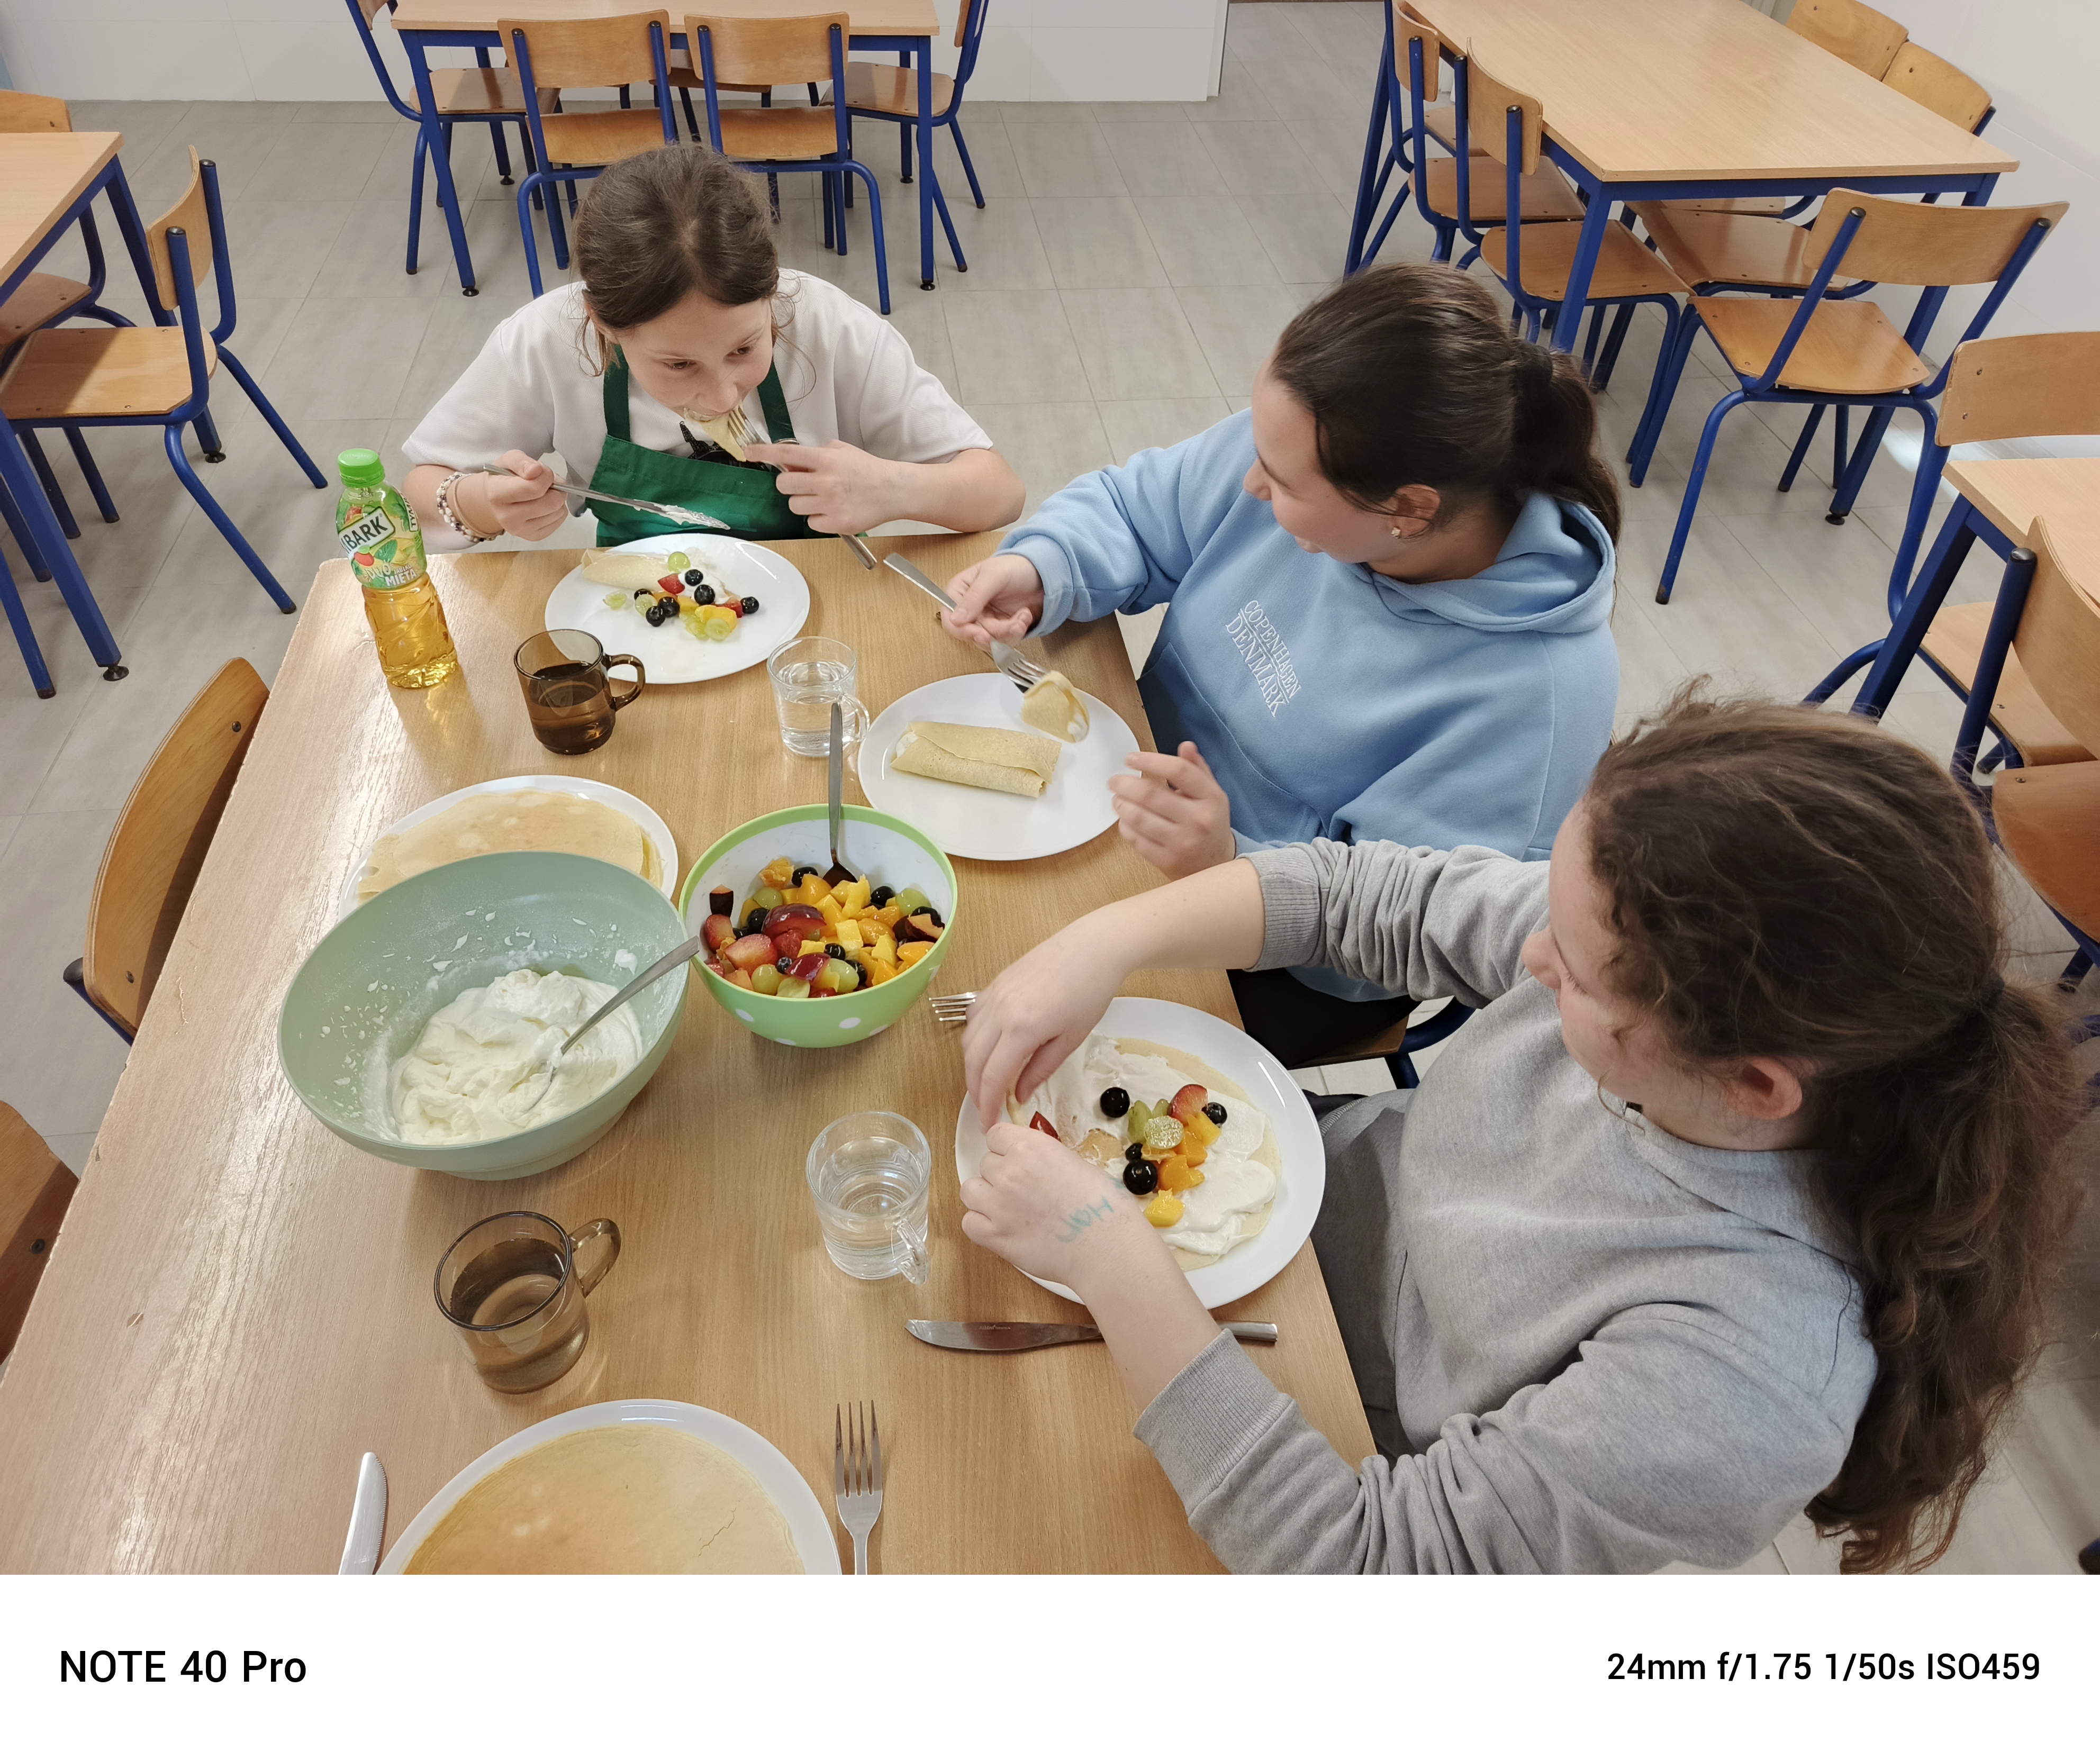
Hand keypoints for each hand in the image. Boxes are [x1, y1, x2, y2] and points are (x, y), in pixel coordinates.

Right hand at [467, 450, 568, 540]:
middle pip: (550, 503)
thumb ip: (522, 462)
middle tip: (548, 482)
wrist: (496, 498)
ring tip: (544, 493)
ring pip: (557, 512)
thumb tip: (536, 471)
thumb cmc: (504, 478)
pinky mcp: (532, 536)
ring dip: (557, 499)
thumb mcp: (509, 460)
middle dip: (556, 488)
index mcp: (497, 494)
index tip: (542, 471)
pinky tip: (545, 504)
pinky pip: (558, 522)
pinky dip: (558, 511)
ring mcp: (520, 530)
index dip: (546, 476)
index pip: (534, 488)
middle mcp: (507, 516)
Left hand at [742, 440, 898, 534]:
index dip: (764, 453)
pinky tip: (833, 511)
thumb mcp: (841, 451)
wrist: (893, 491)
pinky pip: (811, 522)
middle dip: (790, 484)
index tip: (749, 453)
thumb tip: (791, 462)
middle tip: (805, 484)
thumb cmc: (867, 469)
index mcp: (826, 459)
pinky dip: (818, 518)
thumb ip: (815, 454)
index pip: (787, 454)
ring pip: (795, 506)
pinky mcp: (835, 524)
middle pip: (784, 484)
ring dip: (804, 502)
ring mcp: (830, 504)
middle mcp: (825, 481)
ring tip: (824, 498)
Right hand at [940, 552, 1041, 650]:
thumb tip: (956, 619)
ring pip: (989, 641)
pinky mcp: (1000, 629)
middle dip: (995, 632)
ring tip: (1023, 615)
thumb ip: (975, 597)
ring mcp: (984, 620)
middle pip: (971, 634)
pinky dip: (1017, 631)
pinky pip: (1004, 641)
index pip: (950, 618)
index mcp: (959, 592)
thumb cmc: (1014, 566)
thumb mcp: (993, 576)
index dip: (962, 630)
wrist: (1041, 574)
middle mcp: (969, 609)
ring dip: (1009, 631)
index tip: (981, 634)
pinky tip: (1025, 615)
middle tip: (1012, 626)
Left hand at [960, 1123, 1159, 1290]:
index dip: (1006, 1148)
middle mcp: (1009, 1171)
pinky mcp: (994, 1236)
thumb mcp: (1077, 1164)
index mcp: (1031, 1147)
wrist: (1105, 1247)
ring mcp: (998, 1205)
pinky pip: (969, 1223)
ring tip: (1007, 1209)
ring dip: (985, 1197)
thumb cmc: (1104, 1207)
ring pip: (970, 1190)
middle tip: (1023, 1191)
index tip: (1015, 1158)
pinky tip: (1002, 1229)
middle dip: (1001, 1175)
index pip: (996, 1135)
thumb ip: (1047, 1160)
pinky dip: (981, 1225)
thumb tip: (1037, 1166)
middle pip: (986, 1164)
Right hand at [962, 927, 1127, 1128]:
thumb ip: (1040, 1069)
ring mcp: (994, 994)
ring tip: (986, 1083)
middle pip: (973, 1060)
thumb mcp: (1071, 1040)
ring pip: (968, 1038)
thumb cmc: (1091, 992)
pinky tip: (988, 1048)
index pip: (992, 1076)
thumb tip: (1018, 1094)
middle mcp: (1000, 1010)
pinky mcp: (995, 983)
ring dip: (972, 1065)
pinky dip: (974, 1039)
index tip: (989, 1122)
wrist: (1093, 947)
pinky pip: (974, 1017)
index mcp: (1021, 1028)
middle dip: (975, 1089)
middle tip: (985, 1108)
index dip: (987, 1104)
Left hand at [1109, 743, 1236, 880]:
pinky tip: (1125, 819)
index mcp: (1211, 798)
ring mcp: (1182, 843)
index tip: (1130, 758)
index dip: (1150, 760)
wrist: (1216, 864)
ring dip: (1121, 805)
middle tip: (1114, 781)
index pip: (1179, 771)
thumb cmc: (1210, 822)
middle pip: (1151, 794)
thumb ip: (1197, 769)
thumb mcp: (1211, 794)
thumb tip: (1185, 745)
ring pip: (1139, 818)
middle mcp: (1198, 820)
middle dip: (1125, 784)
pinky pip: (1136, 839)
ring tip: (1117, 798)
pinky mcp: (1167, 861)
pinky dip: (1125, 826)